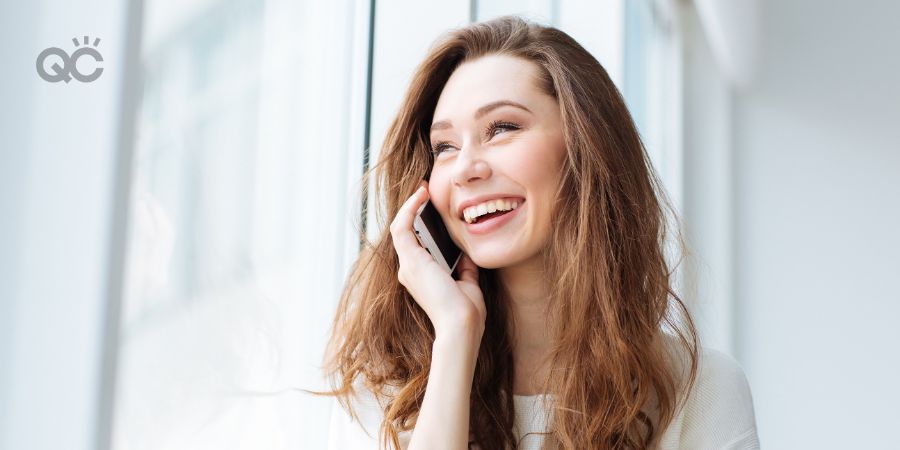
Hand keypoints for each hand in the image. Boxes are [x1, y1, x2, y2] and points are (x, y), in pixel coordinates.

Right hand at [390, 180, 485, 336]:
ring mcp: (408, 266)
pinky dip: (409, 209)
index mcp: (421, 277)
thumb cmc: (465, 312)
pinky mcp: (411, 260)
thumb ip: (464, 269)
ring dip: (409, 206)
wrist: (461, 325)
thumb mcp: (468, 284)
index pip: (416, 245)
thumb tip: (467, 255)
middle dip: (413, 210)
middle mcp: (409, 271)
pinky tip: (420, 196)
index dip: (419, 224)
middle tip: (425, 191)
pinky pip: (402, 227)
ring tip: (422, 189)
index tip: (430, 206)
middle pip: (406, 233)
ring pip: (400, 228)